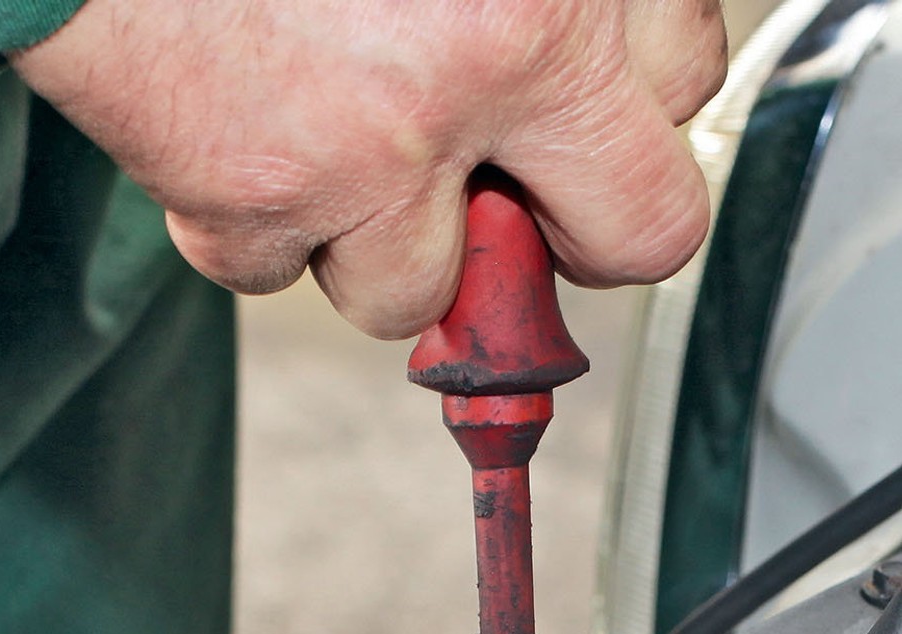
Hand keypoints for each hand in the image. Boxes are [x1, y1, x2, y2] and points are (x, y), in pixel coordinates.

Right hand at [13, 0, 726, 337]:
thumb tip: (580, 73)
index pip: (687, 87)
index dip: (626, 116)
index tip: (582, 127)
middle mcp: (492, 58)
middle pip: (632, 236)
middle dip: (571, 239)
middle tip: (515, 214)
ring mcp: (375, 149)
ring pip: (422, 290)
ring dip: (370, 242)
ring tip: (317, 137)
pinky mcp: (260, 202)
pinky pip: (275, 274)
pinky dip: (251, 224)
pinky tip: (231, 128)